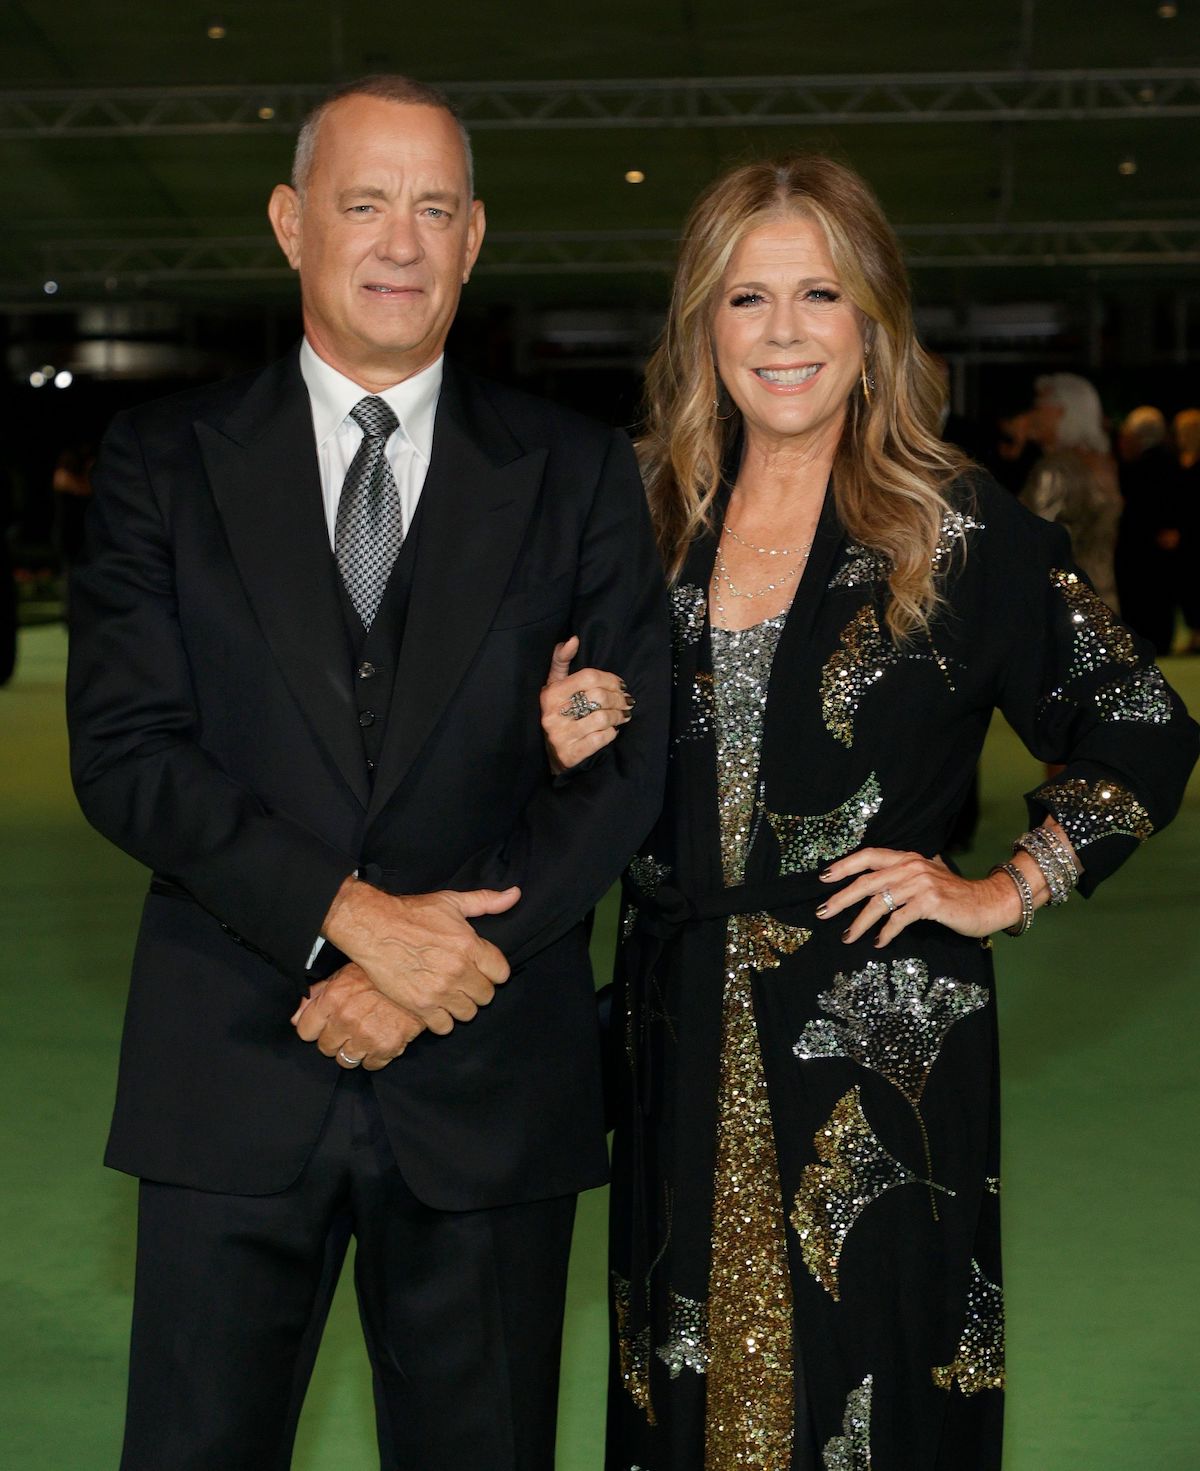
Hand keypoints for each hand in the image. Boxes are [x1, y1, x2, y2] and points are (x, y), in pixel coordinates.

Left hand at [292, 964, 424, 1070]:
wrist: (422, 976)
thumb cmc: (382, 974)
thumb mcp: (346, 973)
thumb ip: (318, 994)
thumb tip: (296, 1017)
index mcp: (333, 998)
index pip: (305, 1030)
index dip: (315, 1027)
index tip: (327, 1023)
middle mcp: (346, 1019)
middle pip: (325, 1048)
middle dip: (336, 1039)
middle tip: (351, 1026)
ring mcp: (366, 1036)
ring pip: (345, 1060)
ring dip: (354, 1049)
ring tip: (366, 1033)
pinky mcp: (387, 1047)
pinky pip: (370, 1065)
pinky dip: (375, 1055)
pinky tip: (381, 1038)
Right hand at [320, 878, 519, 1034]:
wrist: (373, 927)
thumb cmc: (412, 913)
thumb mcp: (452, 901)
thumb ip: (486, 901)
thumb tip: (515, 895)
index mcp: (470, 945)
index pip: (502, 973)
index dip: (493, 970)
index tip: (481, 968)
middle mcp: (458, 971)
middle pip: (486, 995)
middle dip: (477, 988)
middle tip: (463, 980)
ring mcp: (439, 991)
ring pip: (468, 1013)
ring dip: (461, 1005)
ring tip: (450, 994)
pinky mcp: (420, 1006)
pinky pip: (444, 1026)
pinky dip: (441, 1020)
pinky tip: (435, 1005)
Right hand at [540, 634, 633, 773]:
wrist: (548, 754)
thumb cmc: (556, 713)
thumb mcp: (553, 686)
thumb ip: (561, 661)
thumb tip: (573, 639)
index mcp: (550, 694)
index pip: (589, 677)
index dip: (610, 679)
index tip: (620, 685)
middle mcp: (553, 714)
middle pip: (598, 697)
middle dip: (619, 699)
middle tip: (627, 701)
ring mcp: (560, 736)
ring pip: (602, 719)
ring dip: (618, 716)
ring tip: (623, 715)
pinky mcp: (570, 755)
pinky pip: (600, 739)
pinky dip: (611, 734)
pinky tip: (612, 731)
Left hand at [815, 848, 1027, 946]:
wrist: (987, 902)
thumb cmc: (953, 894)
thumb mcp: (925, 877)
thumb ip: (901, 876)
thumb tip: (871, 886)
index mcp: (906, 858)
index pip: (869, 856)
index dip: (844, 865)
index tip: (824, 878)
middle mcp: (911, 866)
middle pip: (867, 881)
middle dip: (841, 898)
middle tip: (822, 912)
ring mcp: (921, 883)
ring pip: (879, 902)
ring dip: (860, 922)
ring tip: (848, 936)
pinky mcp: (930, 902)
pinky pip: (899, 918)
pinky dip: (886, 932)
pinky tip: (879, 942)